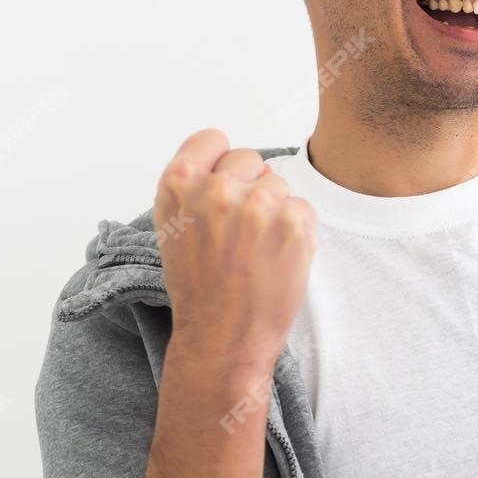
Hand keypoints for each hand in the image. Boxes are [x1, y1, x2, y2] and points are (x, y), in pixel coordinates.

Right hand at [154, 128, 317, 370]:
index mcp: (179, 182)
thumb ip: (194, 188)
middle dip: (250, 187)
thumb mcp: (173, 227)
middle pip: (250, 159)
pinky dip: (297, 231)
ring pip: (279, 185)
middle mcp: (217, 187)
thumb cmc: (198, 288)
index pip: (213, 139)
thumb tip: (225, 162)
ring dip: (275, 211)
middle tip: (240, 232)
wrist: (222, 337)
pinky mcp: (293, 222)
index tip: (223, 185)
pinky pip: (303, 207)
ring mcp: (258, 203)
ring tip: (257, 249)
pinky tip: (277, 258)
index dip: (220, 162)